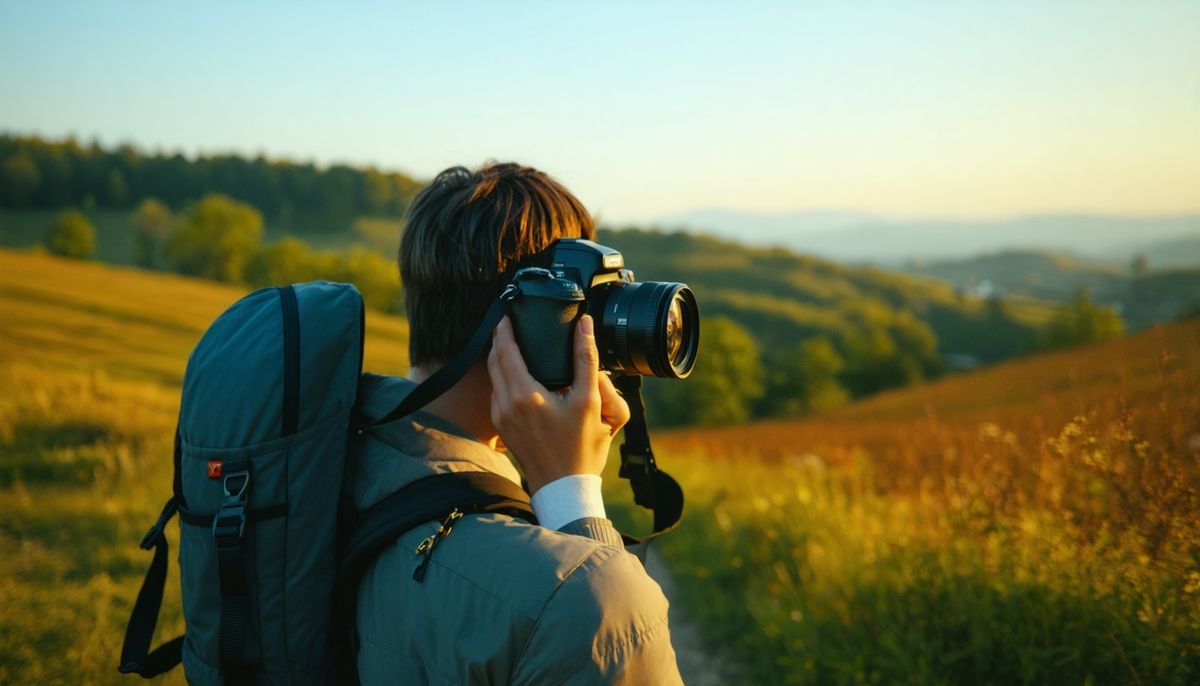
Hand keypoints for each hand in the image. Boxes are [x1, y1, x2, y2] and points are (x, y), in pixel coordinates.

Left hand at [487, 314, 630, 494]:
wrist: (564, 487)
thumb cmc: (581, 449)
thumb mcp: (590, 402)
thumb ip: (586, 359)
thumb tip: (584, 326)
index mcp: (525, 394)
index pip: (506, 349)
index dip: (506, 328)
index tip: (509, 311)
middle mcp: (506, 404)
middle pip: (494, 359)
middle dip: (500, 338)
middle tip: (508, 321)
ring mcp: (501, 417)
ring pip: (493, 376)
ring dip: (500, 356)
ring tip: (511, 341)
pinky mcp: (502, 427)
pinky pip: (497, 392)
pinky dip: (503, 376)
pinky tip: (516, 372)